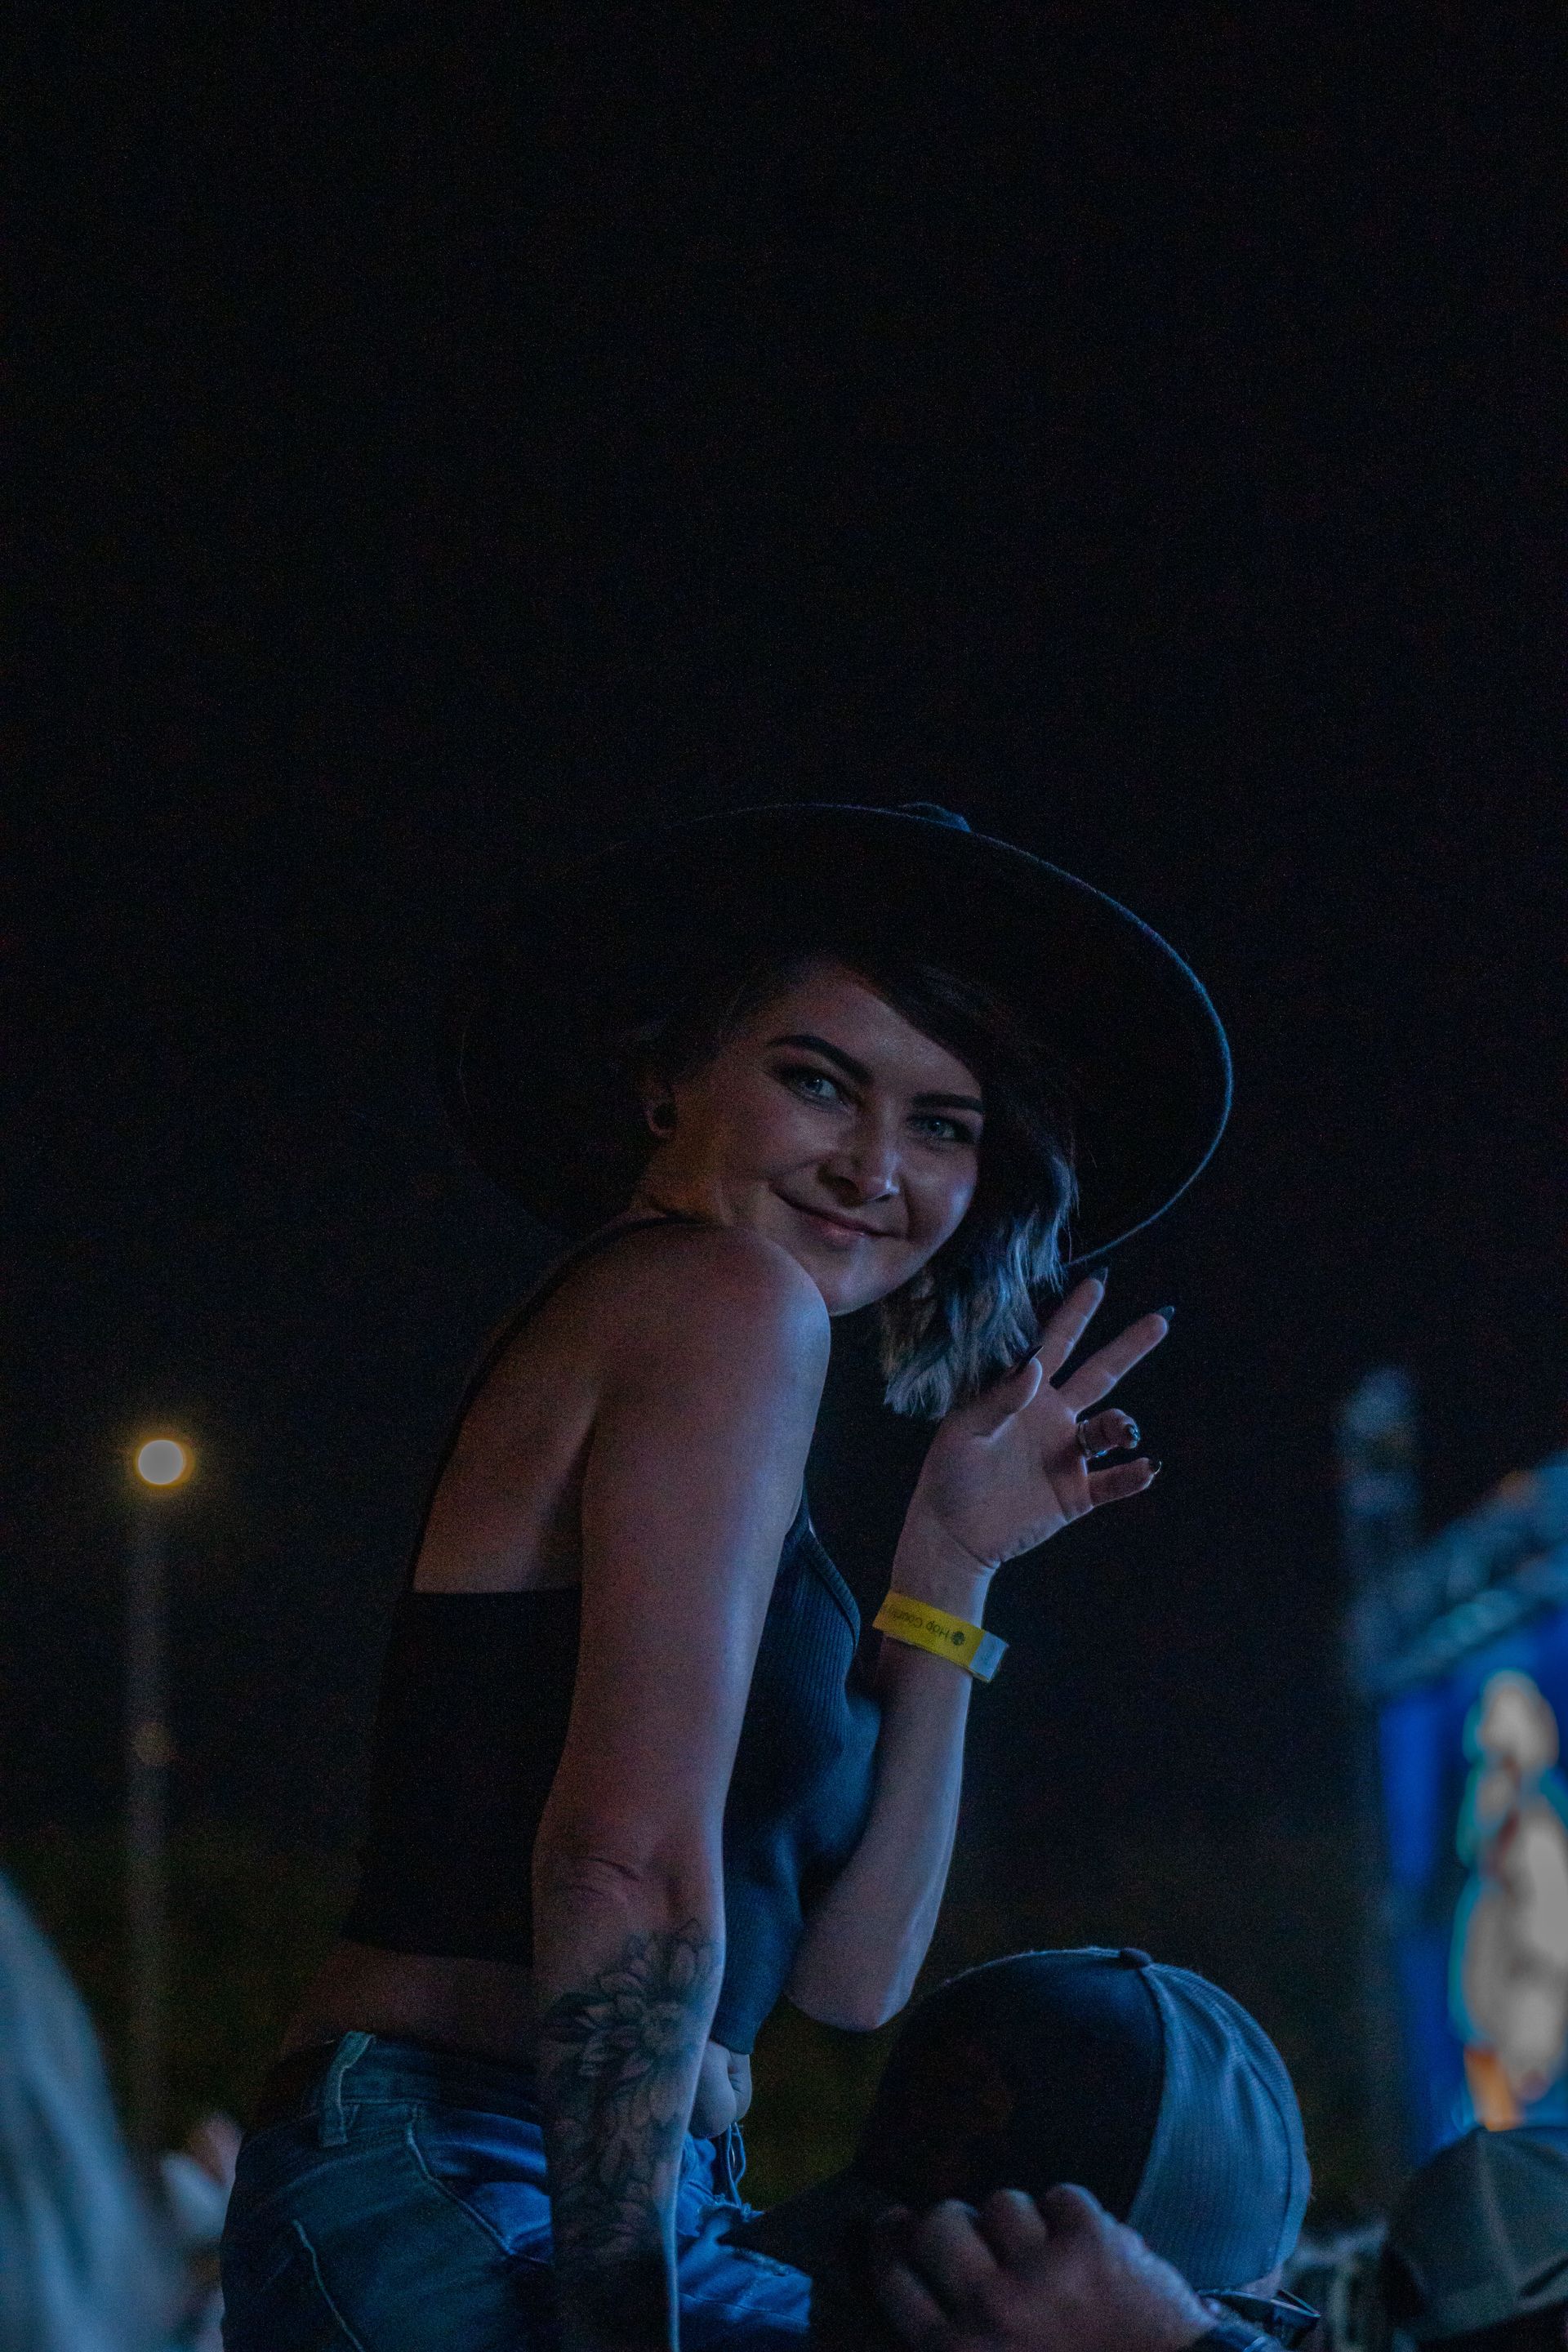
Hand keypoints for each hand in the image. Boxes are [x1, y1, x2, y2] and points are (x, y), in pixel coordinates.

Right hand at [867, 2185, 1211, 2351]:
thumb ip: (953, 2342)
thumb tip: (926, 2297)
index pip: (895, 2278)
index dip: (889, 2244)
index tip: (894, 2228)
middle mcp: (992, 2310)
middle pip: (938, 2225)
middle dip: (952, 2226)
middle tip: (969, 2235)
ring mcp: (1044, 2273)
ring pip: (1002, 2204)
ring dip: (1022, 2227)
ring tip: (1045, 2256)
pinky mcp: (1095, 2242)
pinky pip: (1061, 2196)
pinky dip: (1074, 2218)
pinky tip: (1087, 2251)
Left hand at [909, 1278, 1167, 1570]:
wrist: (953, 1535)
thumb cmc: (950, 1475)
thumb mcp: (964, 1431)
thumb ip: (1000, 1398)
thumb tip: (1036, 1362)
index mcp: (1024, 1395)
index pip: (1055, 1346)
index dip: (1076, 1314)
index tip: (1099, 1281)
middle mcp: (1053, 1418)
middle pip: (1100, 1374)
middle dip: (1130, 1347)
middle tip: (1162, 1318)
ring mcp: (1067, 1456)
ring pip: (1111, 1429)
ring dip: (1122, 1426)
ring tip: (1122, 1432)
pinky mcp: (1076, 1494)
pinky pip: (1114, 1482)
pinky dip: (1133, 1476)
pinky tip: (1145, 1467)